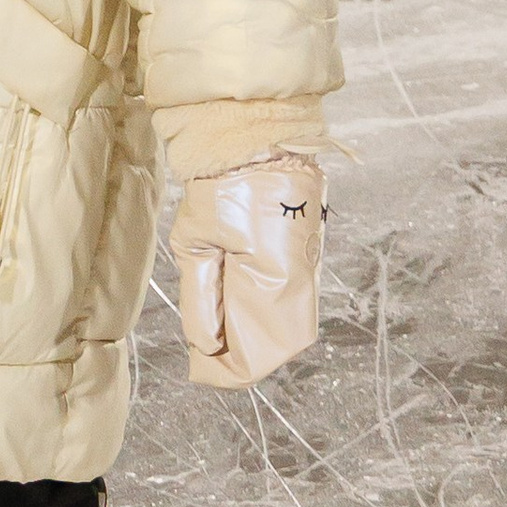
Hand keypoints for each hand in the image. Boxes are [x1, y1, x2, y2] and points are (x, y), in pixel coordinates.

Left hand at [171, 155, 322, 390]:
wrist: (256, 137)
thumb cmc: (219, 187)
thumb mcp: (194, 244)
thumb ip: (201, 300)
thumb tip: (207, 345)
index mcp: (275, 281)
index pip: (260, 351)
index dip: (230, 370)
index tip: (203, 370)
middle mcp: (303, 279)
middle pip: (280, 343)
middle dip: (245, 354)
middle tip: (208, 353)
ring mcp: (311, 264)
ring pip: (289, 322)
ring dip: (257, 332)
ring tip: (219, 330)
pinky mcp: (309, 251)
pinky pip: (293, 297)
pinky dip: (267, 310)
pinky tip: (239, 304)